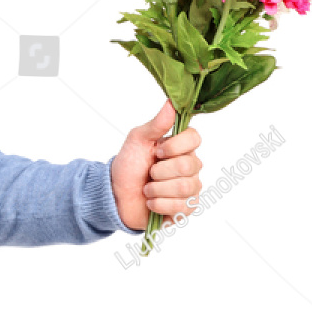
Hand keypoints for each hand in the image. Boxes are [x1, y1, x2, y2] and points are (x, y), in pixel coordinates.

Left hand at [110, 99, 203, 230]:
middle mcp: (191, 167)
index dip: (175, 146)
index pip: (195, 138)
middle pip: (188, 166)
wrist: (116, 195)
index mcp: (181, 147)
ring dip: (157, 189)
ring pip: (185, 188)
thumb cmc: (129, 165)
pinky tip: (150, 202)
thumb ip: (156, 124)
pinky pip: (181, 207)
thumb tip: (172, 102)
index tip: (157, 151)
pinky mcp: (185, 209)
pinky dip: (159, 204)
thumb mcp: (138, 140)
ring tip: (147, 189)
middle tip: (149, 173)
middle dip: (160, 171)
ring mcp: (191, 189)